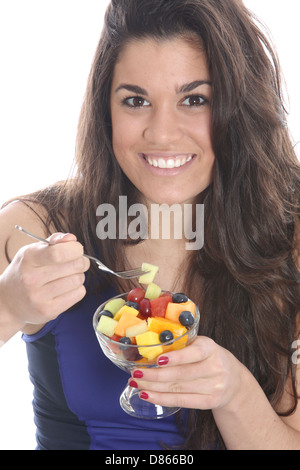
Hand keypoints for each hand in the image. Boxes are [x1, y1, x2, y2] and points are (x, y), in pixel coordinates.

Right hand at [0, 232, 89, 326]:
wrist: (8, 302)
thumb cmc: (25, 272)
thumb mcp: (32, 251)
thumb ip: (54, 241)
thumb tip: (72, 239)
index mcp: (28, 258)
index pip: (58, 253)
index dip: (75, 249)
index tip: (77, 249)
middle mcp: (31, 279)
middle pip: (74, 266)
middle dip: (81, 261)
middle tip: (77, 262)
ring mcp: (38, 297)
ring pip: (78, 280)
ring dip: (79, 276)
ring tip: (68, 276)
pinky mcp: (47, 311)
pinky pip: (78, 294)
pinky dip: (77, 289)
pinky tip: (66, 288)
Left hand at [130, 336, 244, 410]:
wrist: (234, 381)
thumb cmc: (208, 357)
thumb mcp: (200, 345)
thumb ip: (181, 345)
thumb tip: (148, 347)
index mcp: (210, 348)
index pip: (193, 353)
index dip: (176, 358)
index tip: (158, 360)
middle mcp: (215, 368)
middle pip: (181, 374)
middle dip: (154, 375)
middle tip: (135, 373)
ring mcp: (214, 387)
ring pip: (178, 388)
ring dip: (153, 387)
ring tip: (135, 383)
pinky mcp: (209, 402)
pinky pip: (181, 401)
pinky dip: (161, 399)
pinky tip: (147, 395)